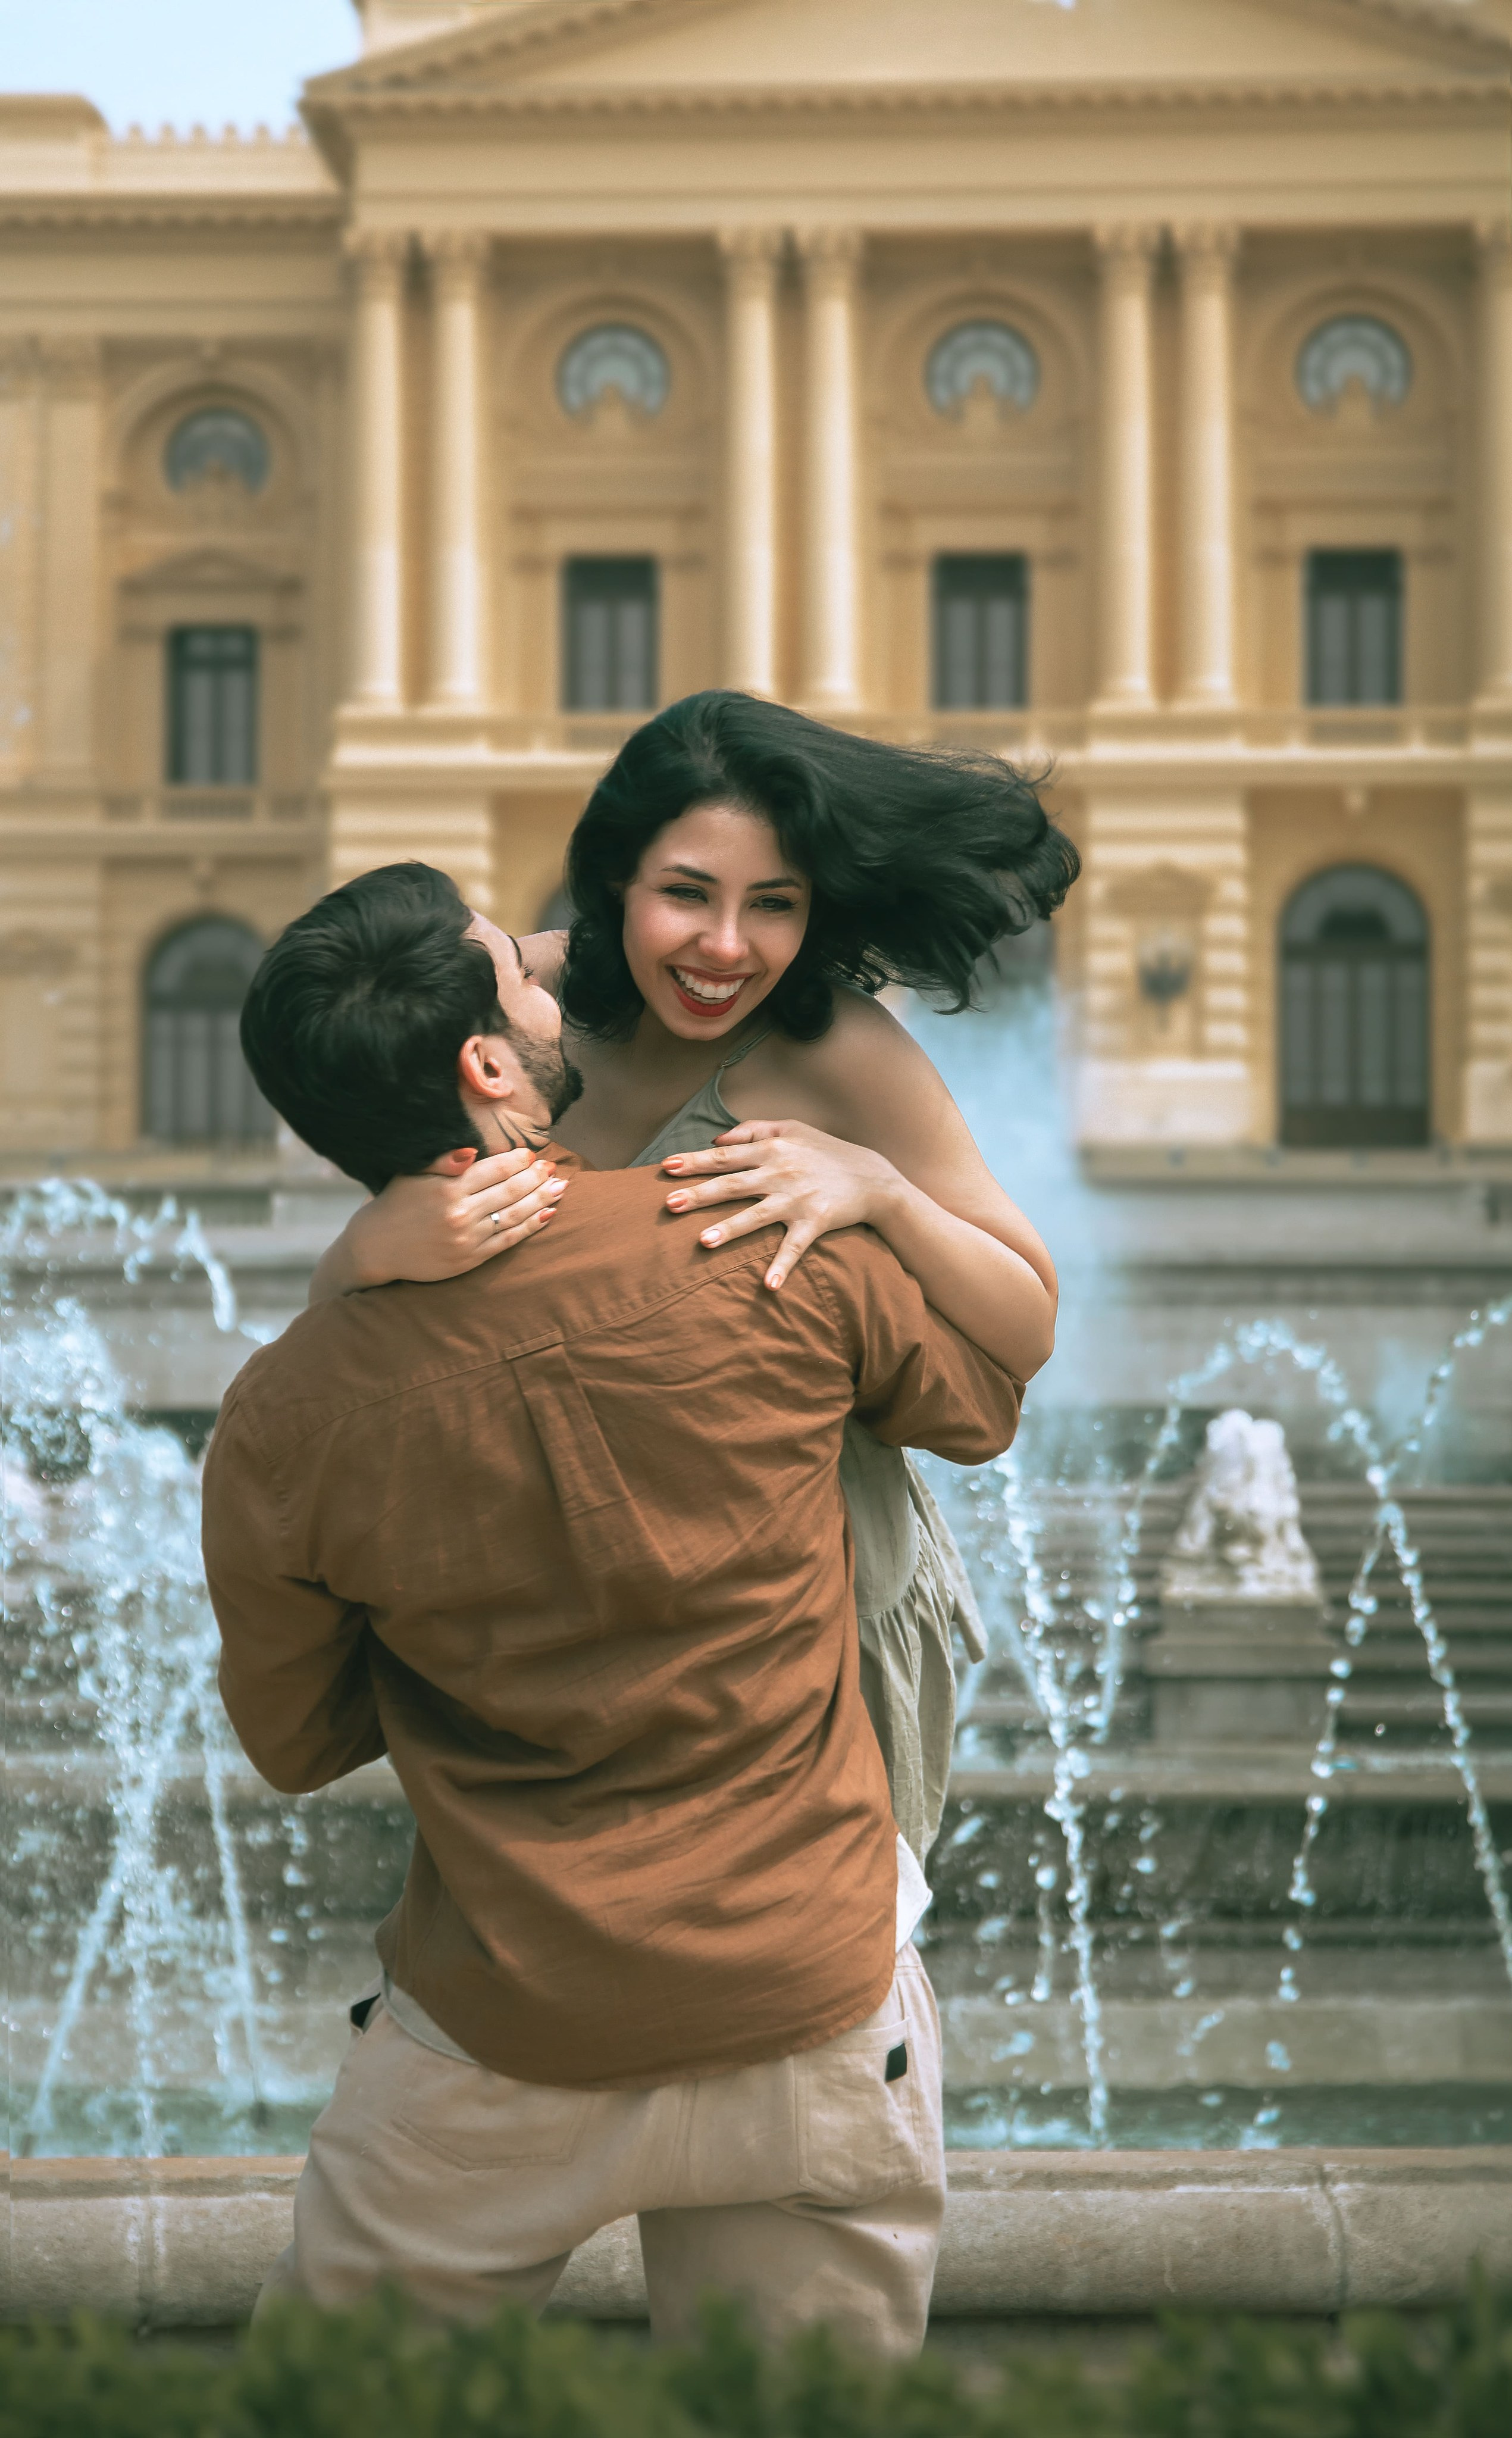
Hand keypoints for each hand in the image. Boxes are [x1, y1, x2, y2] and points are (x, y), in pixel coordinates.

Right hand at [355, 1145, 567, 1284]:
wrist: (376, 1248)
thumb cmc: (395, 1204)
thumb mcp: (412, 1174)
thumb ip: (443, 1161)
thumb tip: (472, 1150)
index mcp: (447, 1187)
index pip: (494, 1169)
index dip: (517, 1161)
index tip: (531, 1153)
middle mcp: (459, 1213)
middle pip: (510, 1191)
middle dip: (536, 1177)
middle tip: (552, 1167)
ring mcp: (467, 1238)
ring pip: (514, 1215)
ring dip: (541, 1200)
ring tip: (560, 1187)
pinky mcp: (470, 1259)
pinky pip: (508, 1240)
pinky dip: (531, 1226)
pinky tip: (548, 1214)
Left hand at [663, 1121, 898, 1289]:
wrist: (873, 1177)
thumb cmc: (826, 1151)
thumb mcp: (792, 1128)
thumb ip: (752, 1130)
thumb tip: (715, 1139)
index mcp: (772, 1149)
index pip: (726, 1156)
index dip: (695, 1161)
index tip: (666, 1169)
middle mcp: (781, 1173)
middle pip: (733, 1185)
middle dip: (700, 1195)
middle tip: (670, 1205)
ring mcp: (798, 1199)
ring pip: (758, 1215)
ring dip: (731, 1229)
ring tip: (703, 1242)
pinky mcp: (815, 1222)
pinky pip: (795, 1247)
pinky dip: (782, 1266)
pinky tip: (768, 1286)